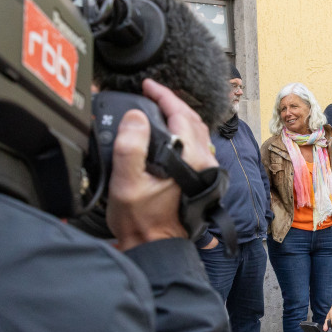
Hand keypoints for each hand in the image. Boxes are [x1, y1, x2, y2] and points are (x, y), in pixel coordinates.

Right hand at [107, 78, 218, 250]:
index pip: (181, 114)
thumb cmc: (141, 221)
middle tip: (150, 92)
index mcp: (190, 159)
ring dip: (178, 114)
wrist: (155, 246)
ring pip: (196, 130)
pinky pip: (194, 143)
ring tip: (157, 106)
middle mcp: (203, 161)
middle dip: (171, 101)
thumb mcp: (126, 182)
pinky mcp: (200, 176)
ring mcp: (204, 169)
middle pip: (192, 118)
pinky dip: (181, 129)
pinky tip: (167, 130)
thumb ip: (130, 147)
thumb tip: (136, 117)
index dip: (163, 95)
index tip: (147, 85)